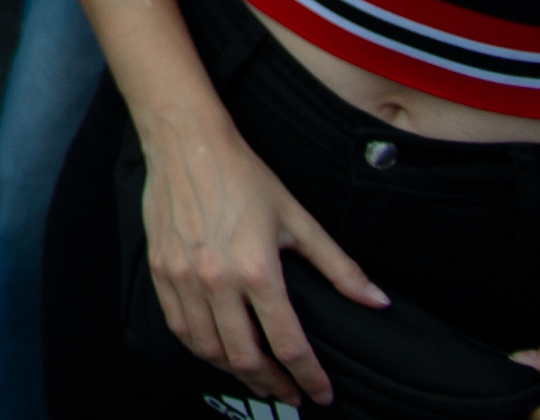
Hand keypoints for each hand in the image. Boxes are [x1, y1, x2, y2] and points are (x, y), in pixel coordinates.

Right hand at [137, 114, 386, 405]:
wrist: (186, 143)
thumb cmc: (244, 176)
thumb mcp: (298, 217)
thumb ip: (339, 267)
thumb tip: (378, 301)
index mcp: (257, 270)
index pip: (288, 344)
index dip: (309, 376)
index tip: (321, 393)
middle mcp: (217, 280)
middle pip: (247, 357)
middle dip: (274, 384)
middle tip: (291, 394)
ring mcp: (184, 278)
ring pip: (209, 349)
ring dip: (237, 372)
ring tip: (258, 377)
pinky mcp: (161, 271)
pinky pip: (179, 327)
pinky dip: (201, 349)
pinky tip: (219, 351)